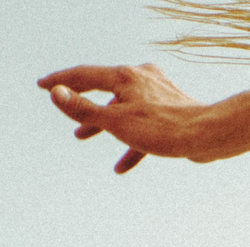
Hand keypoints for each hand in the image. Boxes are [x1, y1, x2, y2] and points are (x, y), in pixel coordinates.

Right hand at [40, 63, 209, 173]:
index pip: (83, 75)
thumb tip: (56, 93)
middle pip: (103, 91)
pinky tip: (121, 168)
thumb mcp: (115, 121)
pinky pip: (143, 127)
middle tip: (63, 111)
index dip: (60, 82)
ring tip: (81, 137)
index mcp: (124, 77)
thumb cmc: (162, 129)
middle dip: (82, 104)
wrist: (206, 136)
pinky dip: (130, 144)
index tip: (43, 86)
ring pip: (122, 109)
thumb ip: (84, 109)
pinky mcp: (170, 112)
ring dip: (102, 124)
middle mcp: (141, 79)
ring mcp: (157, 94)